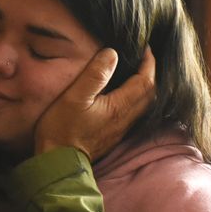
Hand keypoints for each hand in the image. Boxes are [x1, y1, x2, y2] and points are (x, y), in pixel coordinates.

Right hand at [34, 47, 155, 160]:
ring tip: (136, 72)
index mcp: (119, 107)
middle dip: (150, 74)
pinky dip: (135, 99)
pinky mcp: (113, 135)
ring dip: (144, 87)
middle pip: (150, 94)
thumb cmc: (62, 130)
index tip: (146, 48)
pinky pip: (133, 114)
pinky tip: (124, 94)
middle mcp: (125, 119)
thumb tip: (112, 53)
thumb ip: (95, 75)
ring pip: (143, 105)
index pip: (145, 82)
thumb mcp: (74, 97)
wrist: (59, 163)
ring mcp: (120, 129)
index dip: (149, 63)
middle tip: (144, 58)